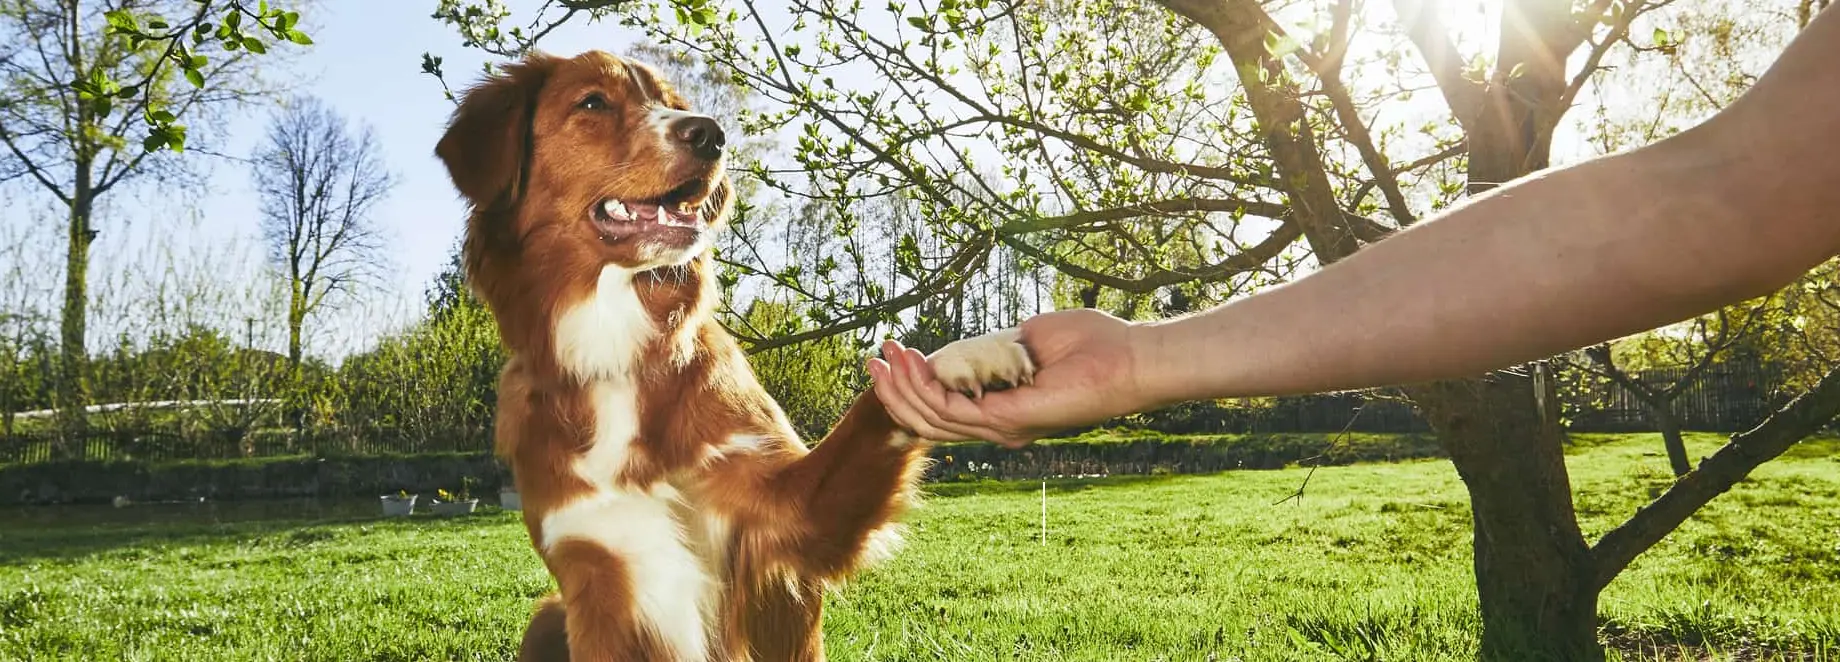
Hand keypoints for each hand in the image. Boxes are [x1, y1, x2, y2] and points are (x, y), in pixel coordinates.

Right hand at [866, 308, 1149, 446]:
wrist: (1128, 357)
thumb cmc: (1090, 345)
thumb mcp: (1025, 339)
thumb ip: (990, 347)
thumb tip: (960, 347)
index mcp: (1002, 410)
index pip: (943, 409)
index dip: (911, 386)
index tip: (890, 355)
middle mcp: (999, 425)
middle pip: (929, 419)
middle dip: (895, 390)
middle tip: (873, 359)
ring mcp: (1002, 426)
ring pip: (933, 418)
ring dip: (904, 386)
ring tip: (886, 355)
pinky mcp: (1008, 421)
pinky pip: (953, 410)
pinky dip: (927, 386)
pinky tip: (913, 361)